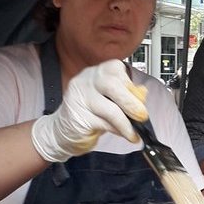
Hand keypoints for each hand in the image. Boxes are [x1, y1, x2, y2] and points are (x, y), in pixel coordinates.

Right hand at [32, 60, 147, 161]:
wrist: (61, 132)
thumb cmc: (88, 115)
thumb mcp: (110, 101)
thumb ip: (126, 95)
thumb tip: (142, 93)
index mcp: (95, 73)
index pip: (115, 69)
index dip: (130, 84)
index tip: (140, 99)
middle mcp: (85, 82)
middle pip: (112, 84)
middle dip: (131, 102)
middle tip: (142, 116)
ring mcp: (79, 99)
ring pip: (110, 108)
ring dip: (127, 123)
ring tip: (134, 131)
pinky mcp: (79, 118)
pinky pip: (104, 124)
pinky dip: (119, 131)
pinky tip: (125, 135)